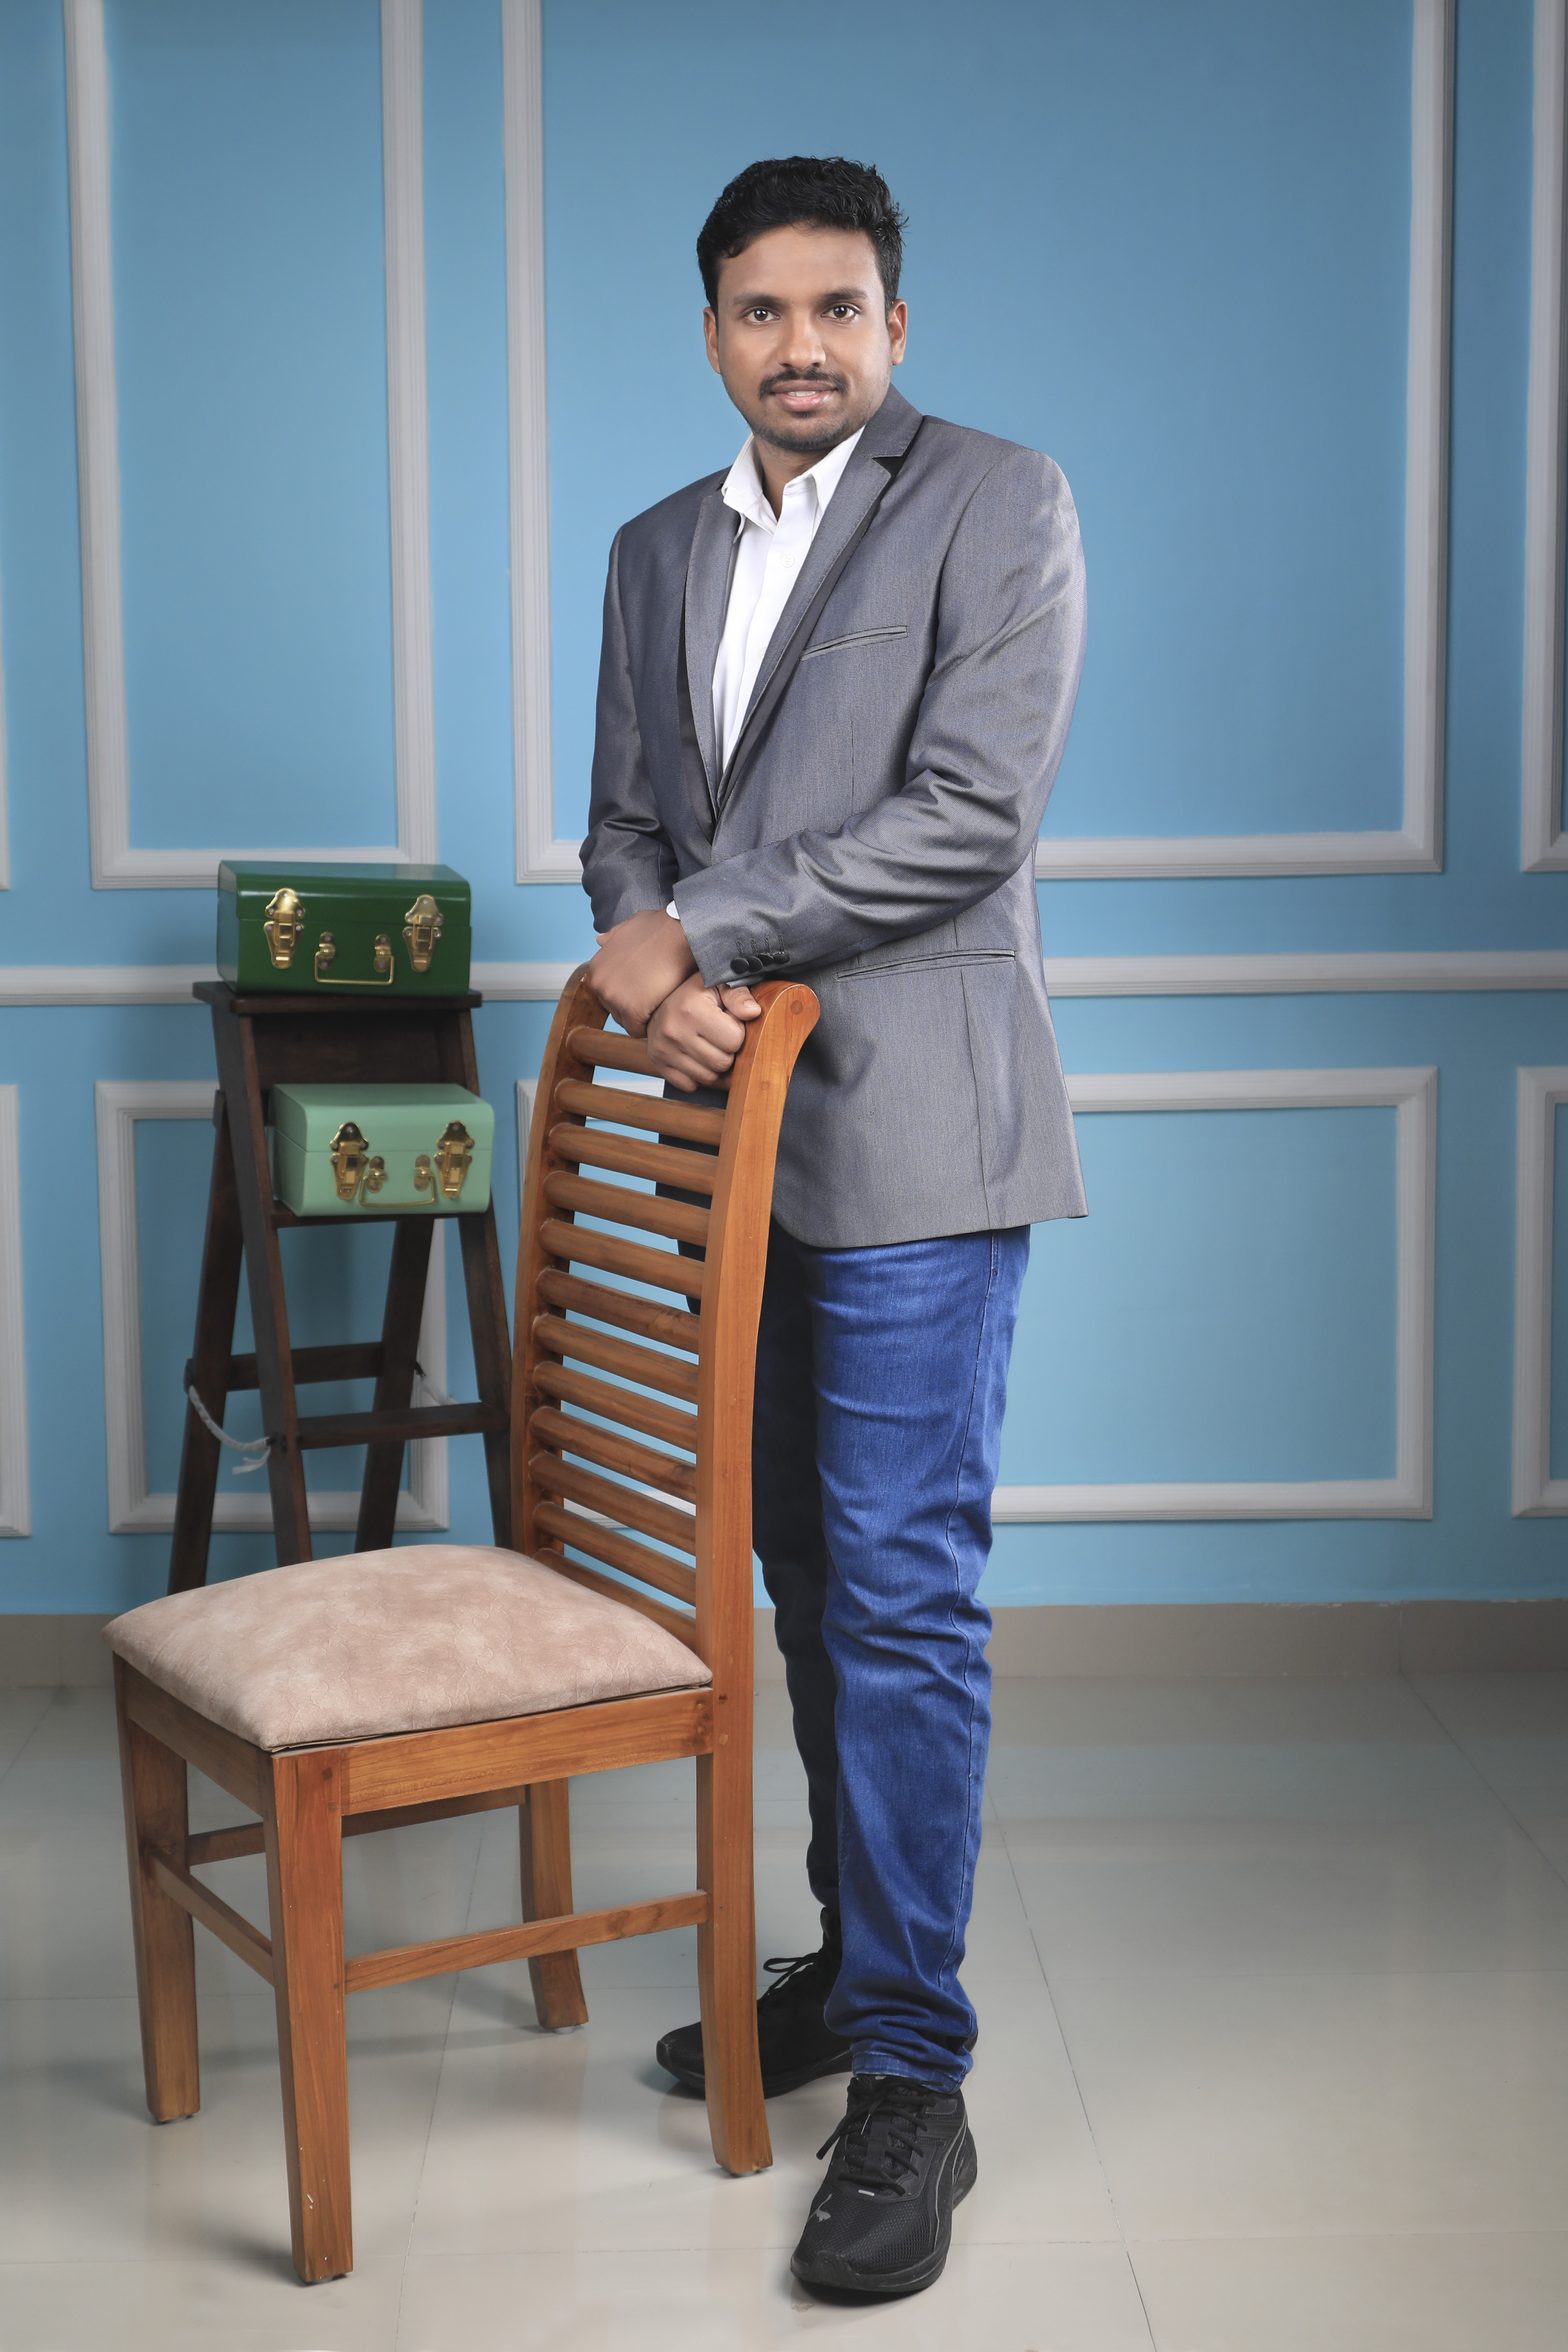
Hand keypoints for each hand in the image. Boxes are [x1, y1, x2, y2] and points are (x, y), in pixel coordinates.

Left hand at [586, 909, 697, 1035]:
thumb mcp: (630, 926)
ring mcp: (612, 997)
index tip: (646, 990)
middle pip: (614, 1008)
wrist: (680, 934)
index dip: (629, 993)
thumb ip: (613, 936)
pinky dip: (649, 1027)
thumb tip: (600, 940)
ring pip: (625, 1020)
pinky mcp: (630, 1010)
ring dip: (641, 1017)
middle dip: (633, 1006)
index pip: (609, 991)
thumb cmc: (661, 927)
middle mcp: (599, 982)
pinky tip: (662, 1015)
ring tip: (659, 1007)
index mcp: (597, 966)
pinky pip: (637, 1030)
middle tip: (655, 999)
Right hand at [645, 974, 760, 1090]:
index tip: (726, 1022)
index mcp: (692, 1010)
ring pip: (708, 1078)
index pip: (734, 1040)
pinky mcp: (658, 1063)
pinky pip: (689, 1085)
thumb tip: (753, 1012)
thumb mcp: (718, 985)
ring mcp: (664, 1050)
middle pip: (722, 1063)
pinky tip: (694, 1056)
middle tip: (717, 1035)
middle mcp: (674, 1032)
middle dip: (726, 1050)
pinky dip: (696, 1075)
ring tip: (706, 1045)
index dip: (736, 1032)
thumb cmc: (695, 994)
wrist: (657, 1001)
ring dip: (712, 1065)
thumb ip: (738, 996)